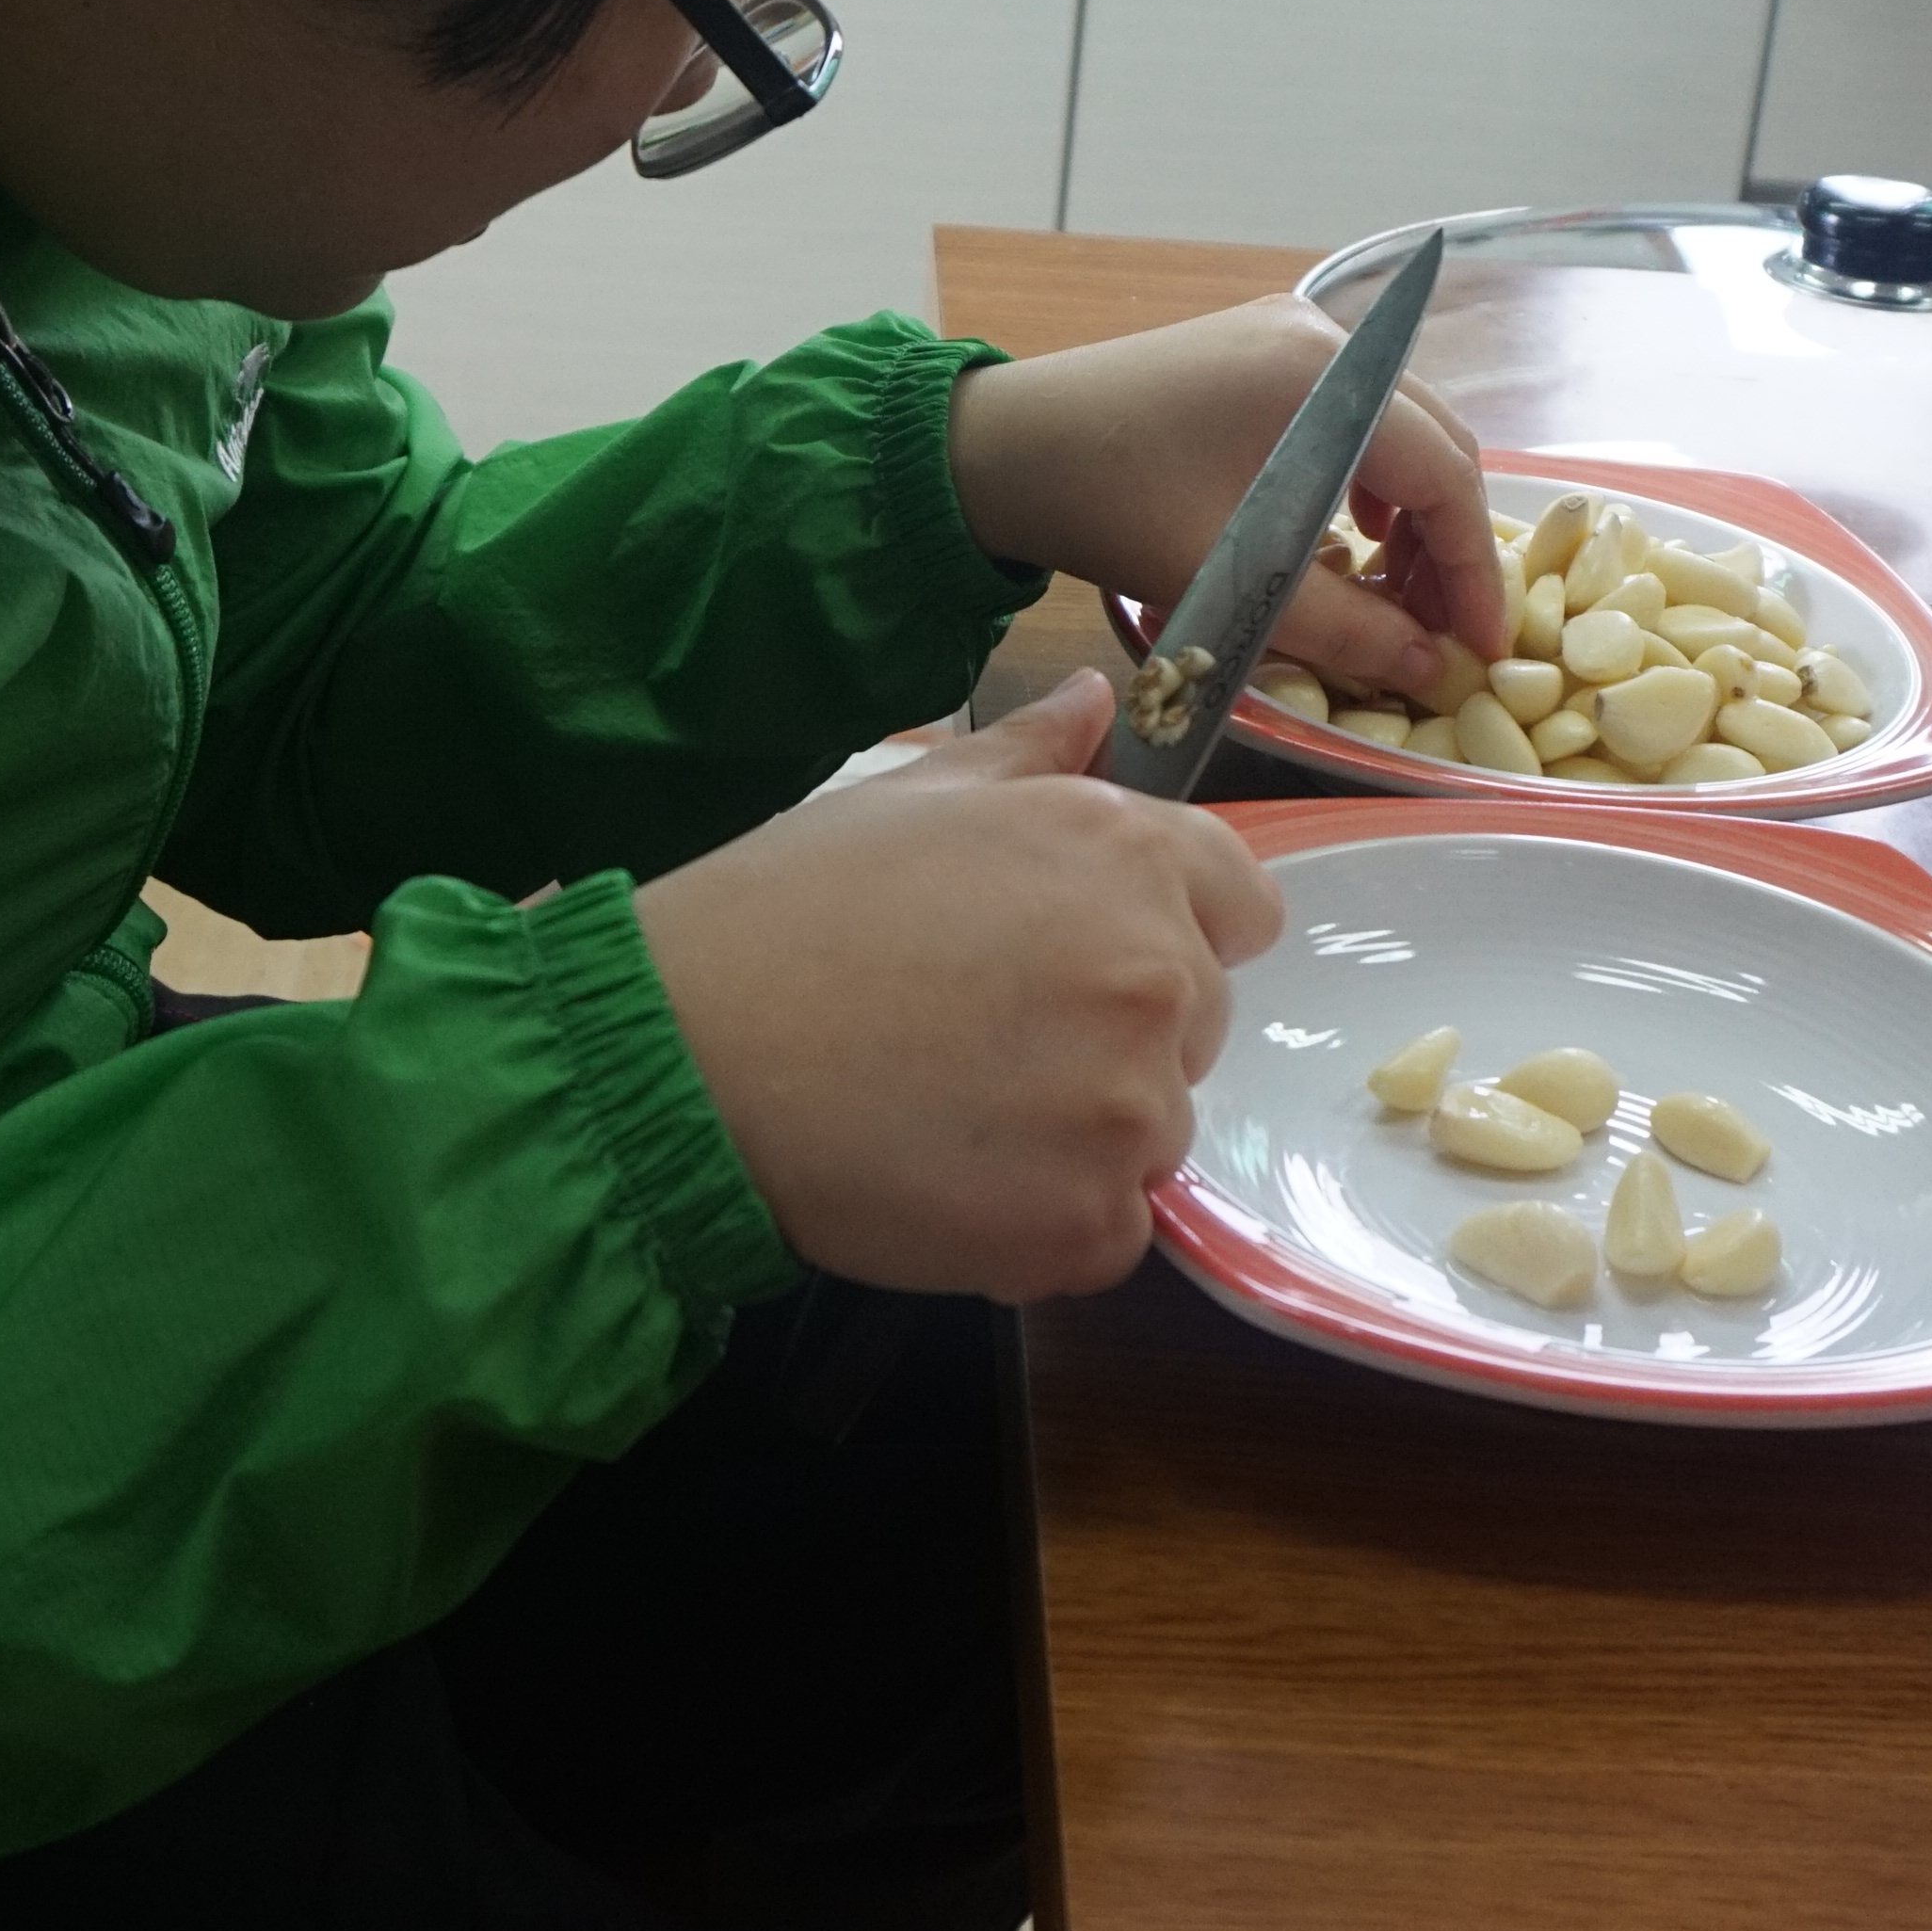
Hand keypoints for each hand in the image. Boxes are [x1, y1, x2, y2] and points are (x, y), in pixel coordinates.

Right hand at [633, 672, 1280, 1299]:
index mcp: (1124, 853)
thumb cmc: (785, 912)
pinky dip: (1044, 1225)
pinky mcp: (1088, 1220)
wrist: (688, 1055)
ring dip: (1079, 1137)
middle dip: (1118, 1036)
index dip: (1170, 933)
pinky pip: (1108, 1232)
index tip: (1079, 962)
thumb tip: (1100, 698)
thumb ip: (1032, 753)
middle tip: (982, 1038)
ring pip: (1154, 1134)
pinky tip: (949, 1184)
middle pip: (1198, 1025)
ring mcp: (1130, 1106)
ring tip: (950, 1112)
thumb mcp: (911, 795)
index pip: (1243, 907)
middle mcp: (1154, 971)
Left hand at [948, 298, 1503, 697]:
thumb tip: (1427, 670)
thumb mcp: (1233, 581)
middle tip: (1444, 632)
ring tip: (1396, 595)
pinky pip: (1350, 411)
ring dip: (1411, 510)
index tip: (1483, 643)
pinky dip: (1367, 475)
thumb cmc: (1108, 507)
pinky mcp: (1258, 346)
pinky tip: (1347, 535)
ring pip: (1398, 426)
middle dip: (1448, 543)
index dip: (1474, 570)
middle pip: (1434, 442)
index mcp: (1322, 378)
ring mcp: (1289, 332)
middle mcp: (1320, 335)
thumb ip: (1344, 632)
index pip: (1446, 475)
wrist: (1000, 448)